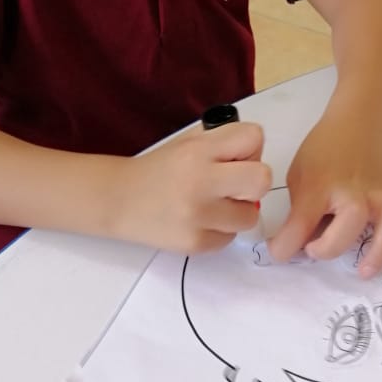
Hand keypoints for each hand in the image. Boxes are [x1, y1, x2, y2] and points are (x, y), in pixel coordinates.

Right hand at [123, 121, 271, 253]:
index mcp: (199, 150)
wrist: (119, 200)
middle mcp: (200, 181)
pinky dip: (220, 230)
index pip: (253, 138)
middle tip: (234, 185)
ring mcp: (198, 216)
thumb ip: (223, 141)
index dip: (248, 149)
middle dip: (252, 182)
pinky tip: (200, 220)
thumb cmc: (160, 169)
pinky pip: (230, 237)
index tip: (234, 158)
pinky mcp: (195, 243)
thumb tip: (256, 155)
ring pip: (250, 215)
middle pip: (262, 179)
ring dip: (238, 210)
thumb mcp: (188, 142)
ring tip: (215, 205)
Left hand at [267, 120, 381, 277]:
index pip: (301, 224)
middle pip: (350, 223)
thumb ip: (299, 213)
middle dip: (330, 247)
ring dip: (378, 251)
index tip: (278, 252)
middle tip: (314, 251)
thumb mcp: (298, 178)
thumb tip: (298, 248)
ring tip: (363, 270)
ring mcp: (380, 194)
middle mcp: (353, 191)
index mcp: (320, 186)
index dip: (284, 247)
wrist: (354, 126)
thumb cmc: (321, 154)